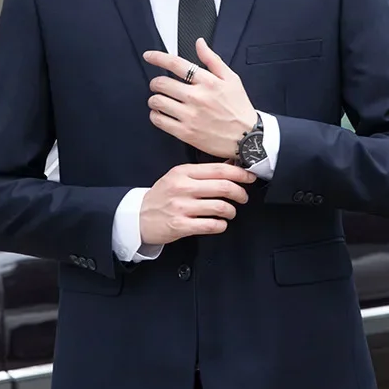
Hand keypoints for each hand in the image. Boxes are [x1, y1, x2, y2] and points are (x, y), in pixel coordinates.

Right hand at [139, 162, 256, 245]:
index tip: (249, 177)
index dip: (239, 174)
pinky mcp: (180, 225)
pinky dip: (221, 225)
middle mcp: (182, 188)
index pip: (219, 169)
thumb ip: (202, 172)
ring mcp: (181, 207)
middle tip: (243, 197)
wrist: (139, 216)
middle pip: (223, 187)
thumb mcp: (178, 177)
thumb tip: (231, 164)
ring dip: (231, 211)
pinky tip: (220, 223)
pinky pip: (211, 225)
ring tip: (230, 212)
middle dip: (240, 193)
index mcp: (183, 172)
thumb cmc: (162, 196)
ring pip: (220, 207)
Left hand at [143, 38, 256, 159]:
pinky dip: (155, 115)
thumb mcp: (231, 79)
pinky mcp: (186, 133)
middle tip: (158, 85)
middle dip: (155, 82)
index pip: (176, 64)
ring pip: (157, 102)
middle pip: (161, 83)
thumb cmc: (239, 108)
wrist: (247, 138)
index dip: (158, 58)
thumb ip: (212, 59)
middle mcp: (197, 97)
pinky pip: (159, 121)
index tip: (148, 56)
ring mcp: (190, 116)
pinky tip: (161, 114)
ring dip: (154, 99)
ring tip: (159, 100)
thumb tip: (199, 43)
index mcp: (208, 82)